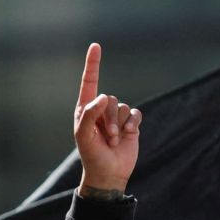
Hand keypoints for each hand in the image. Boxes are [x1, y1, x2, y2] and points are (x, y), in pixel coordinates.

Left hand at [73, 43, 141, 194]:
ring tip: (113, 140)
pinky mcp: (131, 124)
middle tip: (106, 137)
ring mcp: (116, 117)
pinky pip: (135, 114)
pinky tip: (128, 135)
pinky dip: (132, 124)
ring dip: (119, 125)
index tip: (96, 46)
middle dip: (109, 118)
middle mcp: (101, 110)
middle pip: (111, 98)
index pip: (90, 82)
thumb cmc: (91, 154)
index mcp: (86, 109)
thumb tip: (104, 96)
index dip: (93, 63)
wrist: (109, 173)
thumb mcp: (84, 134)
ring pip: (123, 107)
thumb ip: (90, 113)